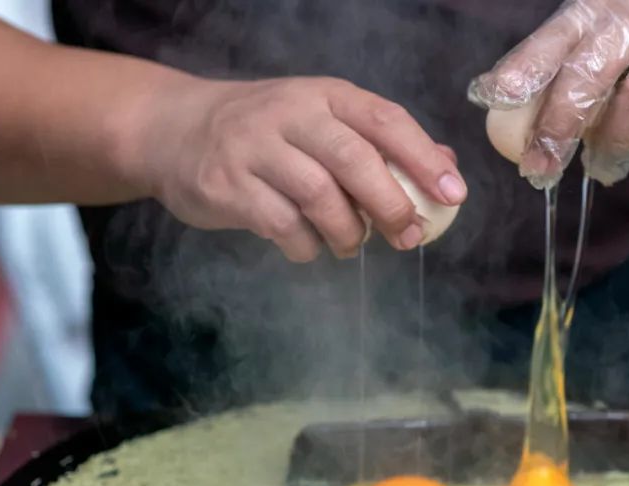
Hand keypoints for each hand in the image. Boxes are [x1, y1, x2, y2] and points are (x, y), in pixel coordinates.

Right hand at [129, 76, 466, 261]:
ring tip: (350, 243)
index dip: (424, 158)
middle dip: (390, 204)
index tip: (453, 194)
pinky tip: (309, 247)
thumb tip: (446, 167)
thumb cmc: (267, 132)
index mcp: (325, 96)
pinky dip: (306, 246)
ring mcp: (254, 148)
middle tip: (406, 234)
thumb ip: (381, 144)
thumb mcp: (322, 122)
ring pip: (318, 197)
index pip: (386, 121)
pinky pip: (282, 225)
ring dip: (346, 233)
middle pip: (354, 160)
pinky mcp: (227, 185)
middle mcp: (291, 114)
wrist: (175, 129)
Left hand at [469, 0, 628, 187]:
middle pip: (586, 79)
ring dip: (612, 147)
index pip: (554, 39)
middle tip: (539, 170)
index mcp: (602, 5)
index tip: (489, 98)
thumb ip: (574, 55)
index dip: (521, 70)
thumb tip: (511, 106)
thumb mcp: (617, 16)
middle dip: (557, 131)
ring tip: (601, 168)